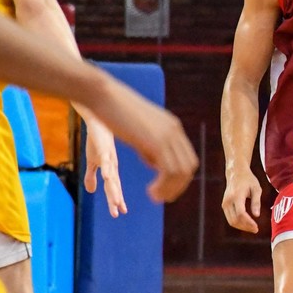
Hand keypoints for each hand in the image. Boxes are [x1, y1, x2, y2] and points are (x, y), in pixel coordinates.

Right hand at [83, 122, 126, 216]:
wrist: (97, 122)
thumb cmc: (97, 142)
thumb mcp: (92, 162)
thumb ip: (91, 177)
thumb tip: (91, 192)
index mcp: (110, 170)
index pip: (113, 188)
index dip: (116, 199)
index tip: (120, 213)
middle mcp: (112, 165)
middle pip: (114, 185)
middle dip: (116, 199)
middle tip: (119, 212)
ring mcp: (109, 157)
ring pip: (111, 175)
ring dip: (113, 188)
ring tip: (116, 201)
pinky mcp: (104, 148)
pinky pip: (105, 159)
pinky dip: (106, 168)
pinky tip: (106, 177)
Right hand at [92, 80, 197, 202]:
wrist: (104, 95)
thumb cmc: (114, 110)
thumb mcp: (138, 129)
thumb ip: (150, 145)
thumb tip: (156, 162)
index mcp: (172, 126)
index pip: (187, 158)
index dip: (179, 176)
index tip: (166, 187)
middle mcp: (174, 130)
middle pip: (188, 166)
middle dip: (178, 186)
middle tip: (162, 197)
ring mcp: (167, 135)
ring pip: (180, 172)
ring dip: (169, 188)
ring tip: (155, 197)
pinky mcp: (156, 142)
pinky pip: (169, 171)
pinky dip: (163, 186)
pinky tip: (150, 192)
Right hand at [221, 169, 261, 232]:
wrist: (236, 173)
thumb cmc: (248, 180)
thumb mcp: (256, 188)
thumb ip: (256, 202)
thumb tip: (256, 215)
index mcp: (237, 195)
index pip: (241, 213)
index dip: (248, 222)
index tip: (256, 227)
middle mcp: (228, 200)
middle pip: (235, 220)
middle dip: (245, 227)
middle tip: (256, 230)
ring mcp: (225, 203)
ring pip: (231, 221)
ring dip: (241, 227)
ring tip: (252, 228)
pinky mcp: (224, 205)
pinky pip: (229, 218)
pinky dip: (238, 223)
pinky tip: (246, 223)